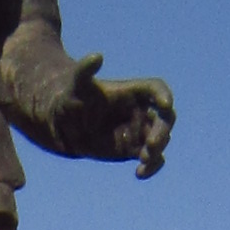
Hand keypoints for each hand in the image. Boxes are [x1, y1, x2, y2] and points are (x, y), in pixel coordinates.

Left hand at [33, 49, 174, 178]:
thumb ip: (85, 70)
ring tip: (143, 159)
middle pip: (164, 118)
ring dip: (157, 150)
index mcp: (133, 91)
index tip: (165, 104)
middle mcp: (140, 110)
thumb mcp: (77, 84)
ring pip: (160, 140)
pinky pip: (151, 158)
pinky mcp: (133, 149)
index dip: (163, 95)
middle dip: (162, 130)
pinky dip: (151, 166)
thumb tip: (97, 56)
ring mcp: (139, 130)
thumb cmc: (72, 97)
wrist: (64, 123)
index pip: (156, 89)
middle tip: (152, 143)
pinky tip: (140, 173)